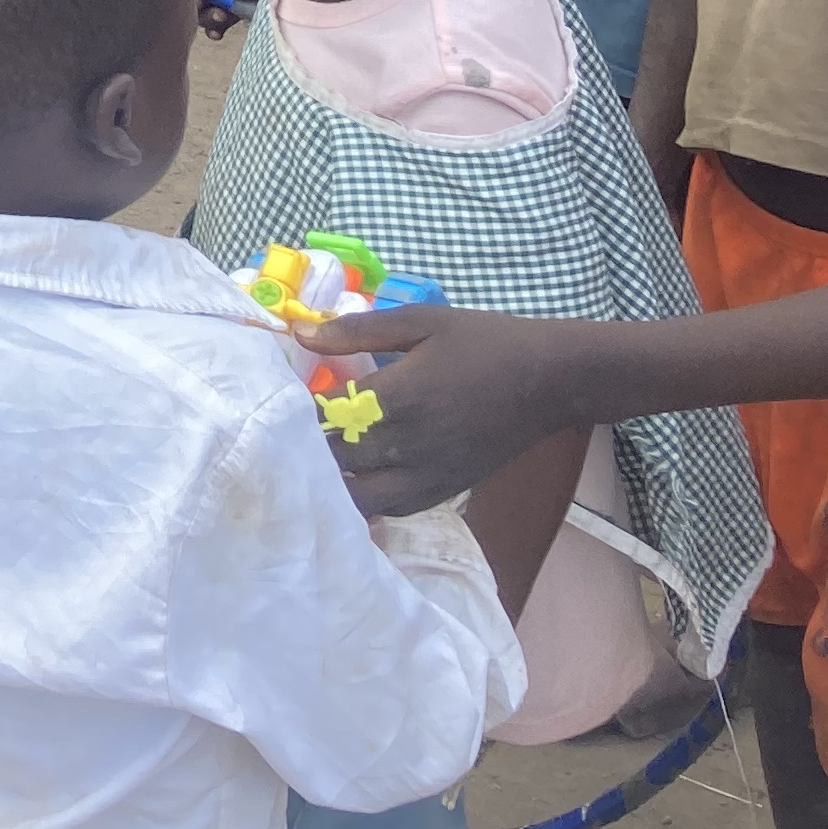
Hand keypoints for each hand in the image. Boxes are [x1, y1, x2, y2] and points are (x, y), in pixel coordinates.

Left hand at [300, 302, 580, 514]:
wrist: (548, 380)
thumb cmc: (482, 343)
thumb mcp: (420, 320)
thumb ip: (357, 330)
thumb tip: (300, 333)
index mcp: (398, 398)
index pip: (327, 415)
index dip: (296, 408)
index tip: (278, 393)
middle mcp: (410, 444)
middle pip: (337, 459)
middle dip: (307, 445)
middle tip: (287, 426)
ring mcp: (429, 474)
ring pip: (361, 496)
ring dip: (333, 479)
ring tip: (316, 454)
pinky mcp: (445, 490)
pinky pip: (393, 508)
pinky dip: (366, 498)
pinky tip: (353, 476)